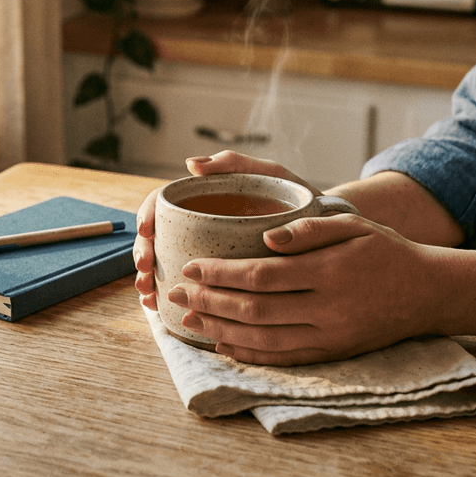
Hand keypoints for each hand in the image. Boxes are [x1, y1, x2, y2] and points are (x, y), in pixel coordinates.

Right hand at [133, 150, 320, 311]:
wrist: (330, 234)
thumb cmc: (297, 199)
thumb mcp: (269, 175)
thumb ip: (235, 164)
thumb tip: (192, 164)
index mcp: (204, 201)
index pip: (163, 205)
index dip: (147, 217)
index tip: (146, 232)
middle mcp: (198, 228)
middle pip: (157, 239)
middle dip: (145, 256)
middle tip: (146, 273)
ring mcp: (206, 255)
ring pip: (166, 267)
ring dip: (151, 281)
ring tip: (150, 296)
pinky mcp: (219, 281)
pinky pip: (189, 290)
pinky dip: (172, 301)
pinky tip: (163, 312)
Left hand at [167, 213, 444, 365]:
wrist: (428, 292)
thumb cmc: (385, 251)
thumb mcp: (353, 225)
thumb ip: (309, 229)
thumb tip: (265, 236)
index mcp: (328, 272)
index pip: (260, 275)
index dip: (220, 274)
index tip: (191, 267)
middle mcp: (327, 309)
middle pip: (254, 310)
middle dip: (209, 302)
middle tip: (176, 294)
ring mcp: (329, 337)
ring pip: (263, 339)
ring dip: (220, 331)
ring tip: (188, 320)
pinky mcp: (332, 354)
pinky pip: (283, 359)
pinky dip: (249, 355)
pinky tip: (222, 345)